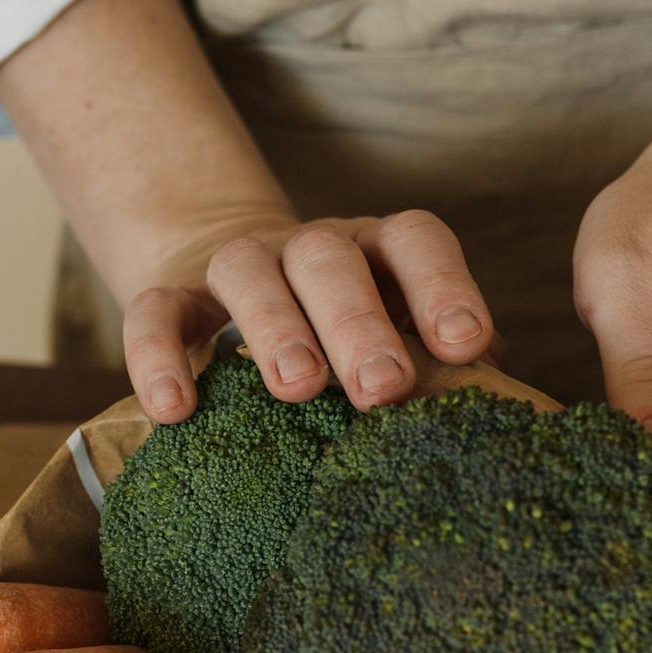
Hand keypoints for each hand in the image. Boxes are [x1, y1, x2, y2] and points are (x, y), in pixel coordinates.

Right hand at [123, 211, 499, 423]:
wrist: (232, 285)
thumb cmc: (345, 332)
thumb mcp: (396, 336)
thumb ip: (439, 361)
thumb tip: (495, 404)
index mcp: (377, 250)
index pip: (414, 241)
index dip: (444, 286)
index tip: (468, 345)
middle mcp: (310, 246)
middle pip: (331, 257)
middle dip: (358, 321)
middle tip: (382, 389)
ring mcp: (239, 263)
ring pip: (248, 270)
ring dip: (275, 326)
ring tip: (297, 388)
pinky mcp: (172, 293)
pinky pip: (156, 310)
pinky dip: (158, 354)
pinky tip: (176, 411)